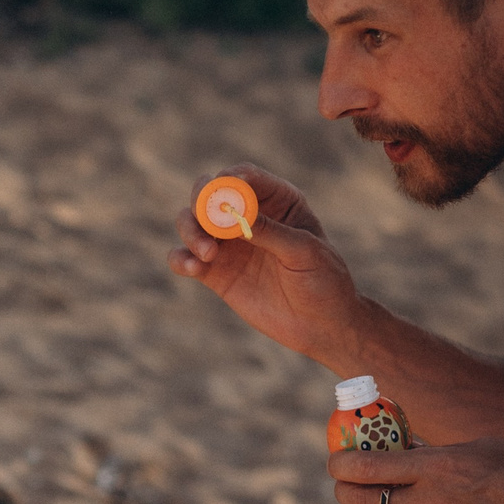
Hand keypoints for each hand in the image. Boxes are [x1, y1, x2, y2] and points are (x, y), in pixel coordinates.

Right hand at [167, 164, 363, 357]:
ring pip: (191, 221)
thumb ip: (270, 231)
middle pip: (209, 193)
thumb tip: (235, 214)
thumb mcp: (304, 252)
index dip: (230, 179)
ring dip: (190, 230)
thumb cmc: (323, 281)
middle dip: (201, 201)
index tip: (223, 191)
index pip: (246, 177)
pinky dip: (181, 259)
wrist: (320, 325)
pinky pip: (184, 258)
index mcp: (277, 201)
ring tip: (207, 254)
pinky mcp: (214, 271)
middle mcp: (247, 216)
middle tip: (206, 220)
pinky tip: (193, 268)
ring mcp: (228, 243)